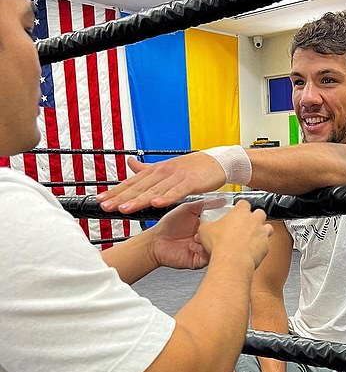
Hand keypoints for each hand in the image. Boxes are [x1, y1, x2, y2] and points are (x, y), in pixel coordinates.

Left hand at [97, 152, 226, 213]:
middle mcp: (163, 173)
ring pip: (154, 191)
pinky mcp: (190, 183)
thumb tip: (130, 163)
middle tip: (106, 206)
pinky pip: (177, 192)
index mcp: (156, 171)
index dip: (116, 192)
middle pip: (139, 188)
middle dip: (121, 197)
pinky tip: (157, 204)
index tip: (101, 200)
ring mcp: (176, 178)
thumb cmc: (194, 167)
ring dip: (139, 200)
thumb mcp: (167, 167)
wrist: (217, 162)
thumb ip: (148, 168)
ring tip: (125, 209)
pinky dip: (167, 197)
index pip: (132, 183)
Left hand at [147, 199, 225, 269]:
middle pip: (221, 237)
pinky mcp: (198, 261)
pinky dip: (202, 251)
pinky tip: (192, 245)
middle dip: (217, 233)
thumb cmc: (167, 226)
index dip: (224, 221)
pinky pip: (207, 257)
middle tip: (211, 228)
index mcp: (206, 226)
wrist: (155, 242)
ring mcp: (203, 250)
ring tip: (197, 236)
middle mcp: (206, 239)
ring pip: (216, 248)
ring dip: (208, 242)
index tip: (225, 217)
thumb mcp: (187, 209)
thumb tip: (220, 199)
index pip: (221, 225)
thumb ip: (204, 204)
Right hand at [196, 200, 272, 269]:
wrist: (232, 260)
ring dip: (263, 230)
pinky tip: (254, 250)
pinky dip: (262, 246)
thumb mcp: (205, 230)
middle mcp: (254, 220)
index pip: (243, 203)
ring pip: (268, 227)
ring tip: (255, 236)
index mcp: (240, 212)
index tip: (237, 211)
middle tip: (247, 224)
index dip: (240, 207)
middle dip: (255, 217)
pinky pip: (267, 244)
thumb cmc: (220, 244)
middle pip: (260, 212)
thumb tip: (205, 228)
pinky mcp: (265, 246)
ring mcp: (262, 233)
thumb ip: (208, 226)